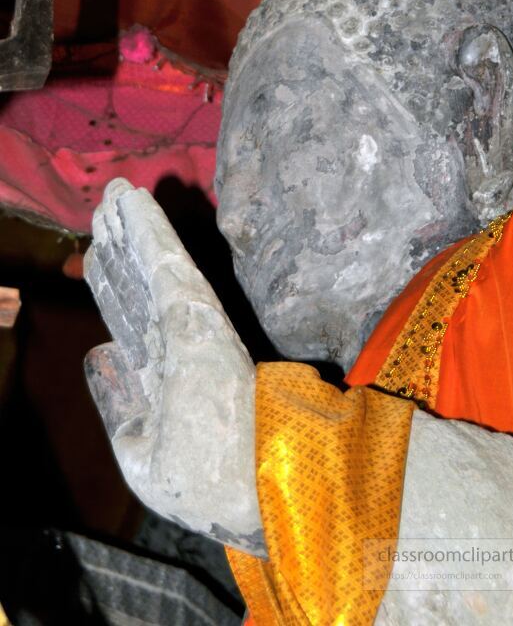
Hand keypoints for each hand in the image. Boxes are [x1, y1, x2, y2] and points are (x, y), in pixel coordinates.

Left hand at [85, 178, 264, 554]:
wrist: (252, 485)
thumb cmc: (203, 482)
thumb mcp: (139, 452)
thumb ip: (117, 400)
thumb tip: (101, 354)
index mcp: (160, 376)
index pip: (128, 316)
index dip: (111, 282)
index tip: (98, 253)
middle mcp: (170, 340)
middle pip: (132, 282)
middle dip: (115, 244)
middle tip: (104, 203)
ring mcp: (183, 323)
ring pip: (144, 263)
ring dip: (127, 225)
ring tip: (113, 190)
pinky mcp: (193, 311)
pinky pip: (162, 261)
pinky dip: (146, 229)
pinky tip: (132, 199)